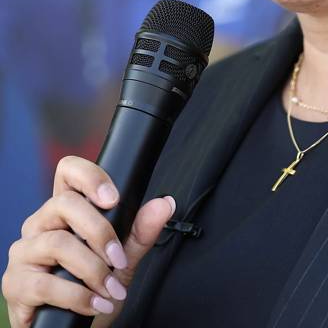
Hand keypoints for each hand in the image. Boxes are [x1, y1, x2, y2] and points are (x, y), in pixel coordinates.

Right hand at [1, 156, 174, 327]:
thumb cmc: (95, 287)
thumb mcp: (123, 258)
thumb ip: (140, 231)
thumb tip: (165, 204)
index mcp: (65, 210)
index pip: (68, 172)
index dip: (89, 177)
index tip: (114, 198)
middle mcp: (40, 224)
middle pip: (65, 204)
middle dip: (100, 231)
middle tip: (120, 258)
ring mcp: (24, 253)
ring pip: (58, 243)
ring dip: (93, 269)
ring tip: (112, 289)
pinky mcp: (15, 285)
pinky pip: (45, 284)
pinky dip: (78, 296)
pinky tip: (96, 304)